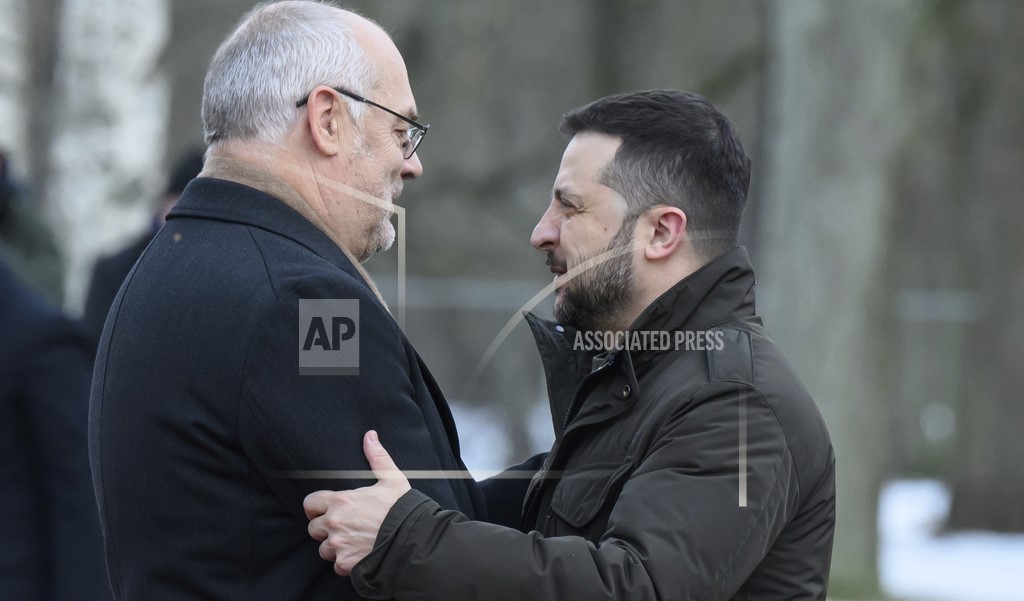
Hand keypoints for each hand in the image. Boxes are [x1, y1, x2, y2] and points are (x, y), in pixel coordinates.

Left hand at [304, 430, 410, 575]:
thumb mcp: (392, 479)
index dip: (317, 507)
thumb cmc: (402, 509)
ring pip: (324, 549)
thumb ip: (377, 458)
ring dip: (336, 547)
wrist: (413, 540)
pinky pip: (337, 565)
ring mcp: (338, 545)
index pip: (310, 503)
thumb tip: (370, 436)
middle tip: (345, 527)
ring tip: (355, 542)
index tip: (328, 510)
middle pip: (314, 528)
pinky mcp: (345, 564)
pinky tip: (361, 555)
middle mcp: (334, 523)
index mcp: (341, 501)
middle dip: (326, 528)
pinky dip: (346, 563)